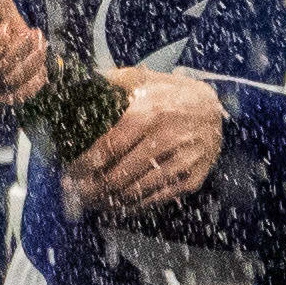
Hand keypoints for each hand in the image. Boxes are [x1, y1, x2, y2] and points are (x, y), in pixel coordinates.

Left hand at [63, 67, 224, 216]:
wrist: (215, 107)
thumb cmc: (171, 93)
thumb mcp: (143, 78)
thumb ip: (111, 80)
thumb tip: (80, 81)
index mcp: (148, 113)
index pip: (108, 147)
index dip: (85, 165)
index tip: (70, 174)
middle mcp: (166, 138)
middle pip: (120, 174)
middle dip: (94, 189)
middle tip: (78, 195)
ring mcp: (182, 160)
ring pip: (138, 190)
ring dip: (112, 201)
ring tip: (95, 203)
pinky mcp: (193, 177)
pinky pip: (159, 197)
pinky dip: (137, 206)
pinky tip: (121, 207)